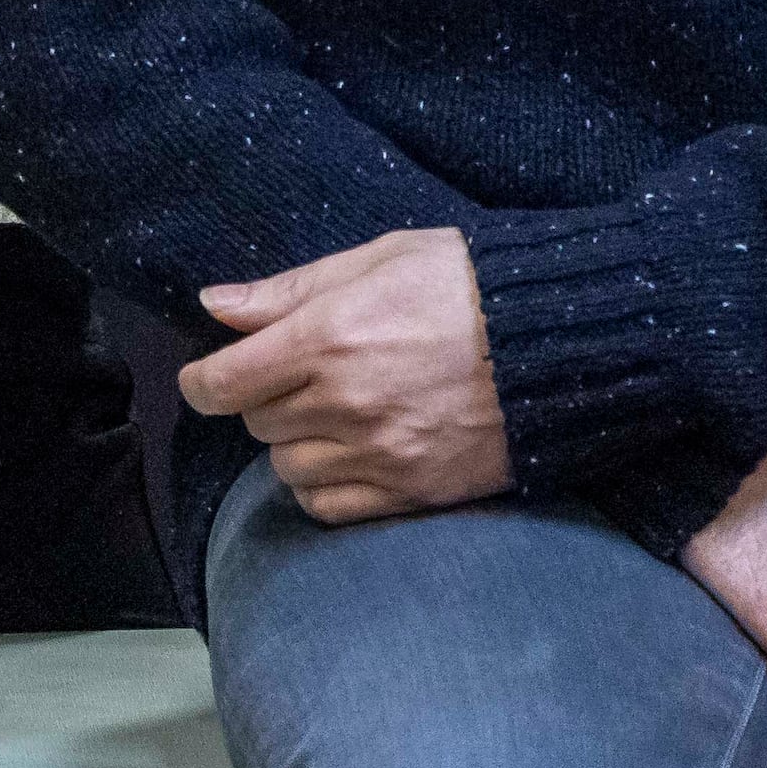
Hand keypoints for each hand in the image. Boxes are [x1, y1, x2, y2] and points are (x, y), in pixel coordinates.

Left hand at [179, 229, 510, 522]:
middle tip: (298, 375)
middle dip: (263, 398)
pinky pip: (329, 508)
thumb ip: (289, 290)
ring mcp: (380, 453)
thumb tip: (215, 307)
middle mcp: (346, 401)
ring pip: (287, 469)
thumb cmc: (469, 286)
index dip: (201, 382)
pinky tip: (346, 455)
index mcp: (330, 336)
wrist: (565, 343)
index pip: (225, 382)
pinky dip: (322, 486)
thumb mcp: (378, 259)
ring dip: (294, 443)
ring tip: (333, 412)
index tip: (204, 378)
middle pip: (256, 422)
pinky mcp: (412, 491)